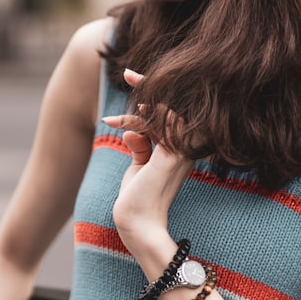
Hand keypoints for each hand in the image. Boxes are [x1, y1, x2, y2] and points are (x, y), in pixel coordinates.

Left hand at [103, 69, 194, 255]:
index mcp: (180, 148)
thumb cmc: (137, 198)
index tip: (133, 77)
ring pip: (162, 110)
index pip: (172, 111)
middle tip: (127, 74)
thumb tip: (133, 130)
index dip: (154, 92)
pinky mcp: (170, 155)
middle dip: (148, 85)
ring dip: (136, 105)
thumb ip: (140, 145)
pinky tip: (116, 123)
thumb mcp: (139, 166)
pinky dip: (137, 118)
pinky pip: (157, 122)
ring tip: (114, 112)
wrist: (138, 226)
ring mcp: (181, 150)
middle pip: (171, 104)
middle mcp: (186, 147)